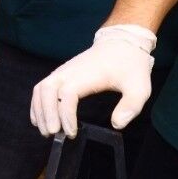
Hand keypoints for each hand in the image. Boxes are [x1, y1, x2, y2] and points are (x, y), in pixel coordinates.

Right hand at [30, 24, 155, 137]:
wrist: (121, 44)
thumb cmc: (129, 66)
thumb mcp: (139, 88)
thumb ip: (130, 106)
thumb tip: (117, 124)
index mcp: (85, 75)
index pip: (67, 95)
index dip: (66, 115)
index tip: (72, 133)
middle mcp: (68, 72)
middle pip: (46, 91)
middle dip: (46, 114)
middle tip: (53, 134)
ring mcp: (62, 72)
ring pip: (40, 89)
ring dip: (39, 110)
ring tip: (46, 131)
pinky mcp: (60, 74)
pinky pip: (41, 88)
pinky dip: (38, 104)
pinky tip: (40, 119)